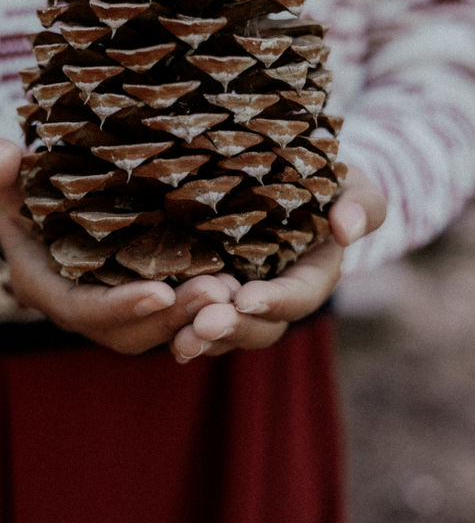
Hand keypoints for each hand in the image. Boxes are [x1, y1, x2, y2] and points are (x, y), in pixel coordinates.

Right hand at [0, 137, 237, 354]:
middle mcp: (82, 308)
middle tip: (218, 292)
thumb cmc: (19, 188)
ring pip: (158, 330)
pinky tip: (243, 287)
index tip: (160, 292)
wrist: (35, 209)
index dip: (119, 306)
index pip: (83, 310)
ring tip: (236, 292)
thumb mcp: (2, 174)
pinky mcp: (145, 298)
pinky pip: (175, 317)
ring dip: (196, 318)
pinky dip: (204, 309)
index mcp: (46, 286)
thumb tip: (0, 156)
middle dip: (172, 319)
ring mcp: (115, 308)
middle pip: (128, 332)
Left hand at [169, 164, 385, 362]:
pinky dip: (177, 328)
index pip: (297, 297)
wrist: (290, 182)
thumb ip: (362, 205)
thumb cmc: (327, 183)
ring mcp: (240, 301)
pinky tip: (161, 330)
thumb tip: (347, 228)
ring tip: (179, 340)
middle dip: (231, 329)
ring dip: (201, 338)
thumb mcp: (353, 186)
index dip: (274, 302)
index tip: (247, 299)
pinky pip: (194, 320)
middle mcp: (275, 298)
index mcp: (312, 277)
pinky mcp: (208, 295)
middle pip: (257, 327)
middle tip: (202, 326)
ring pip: (224, 332)